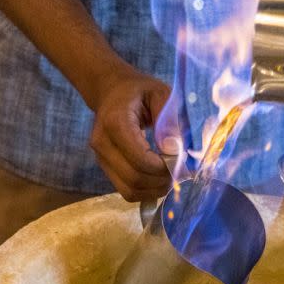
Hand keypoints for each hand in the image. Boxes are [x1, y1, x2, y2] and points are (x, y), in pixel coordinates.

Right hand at [89, 68, 172, 201]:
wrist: (111, 92)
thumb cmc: (139, 91)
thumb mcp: (161, 94)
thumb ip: (170, 121)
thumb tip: (175, 151)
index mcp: (115, 122)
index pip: (140, 158)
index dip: (164, 167)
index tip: (183, 160)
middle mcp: (103, 143)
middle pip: (135, 178)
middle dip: (162, 180)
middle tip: (182, 171)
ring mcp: (101, 158)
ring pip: (130, 190)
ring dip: (155, 189)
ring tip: (172, 176)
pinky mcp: (105, 168)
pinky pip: (127, 191)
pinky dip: (147, 191)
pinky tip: (160, 178)